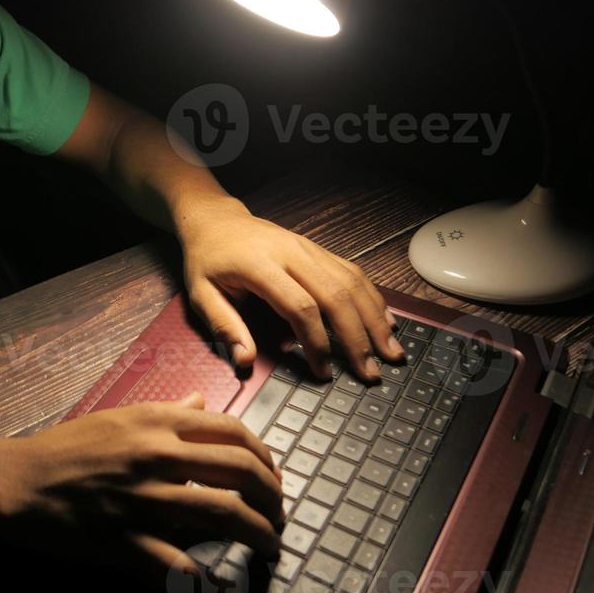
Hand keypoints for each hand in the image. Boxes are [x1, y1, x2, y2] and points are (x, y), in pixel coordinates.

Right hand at [0, 392, 282, 587]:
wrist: (20, 482)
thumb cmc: (67, 449)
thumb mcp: (119, 417)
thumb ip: (167, 411)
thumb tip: (203, 402)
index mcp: (157, 423)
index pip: (233, 431)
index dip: (264, 456)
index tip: (271, 476)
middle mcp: (157, 456)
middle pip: (240, 471)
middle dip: (273, 497)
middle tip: (278, 515)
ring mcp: (144, 499)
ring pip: (225, 514)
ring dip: (259, 535)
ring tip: (269, 546)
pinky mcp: (127, 541)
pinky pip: (180, 564)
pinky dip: (208, 579)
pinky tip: (221, 585)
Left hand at [177, 195, 407, 380]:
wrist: (216, 220)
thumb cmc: (208, 260)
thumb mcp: (201, 293)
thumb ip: (224, 326)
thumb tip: (244, 361)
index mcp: (260, 265)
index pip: (299, 306)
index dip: (316, 342)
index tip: (323, 372)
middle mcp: (291, 253)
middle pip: (335, 294)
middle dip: (358, 337)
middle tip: (372, 372)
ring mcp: (309, 248)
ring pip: (351, 282)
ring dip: (375, 319)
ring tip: (392, 352)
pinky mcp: (318, 249)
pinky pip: (352, 272)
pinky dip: (373, 298)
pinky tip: (387, 321)